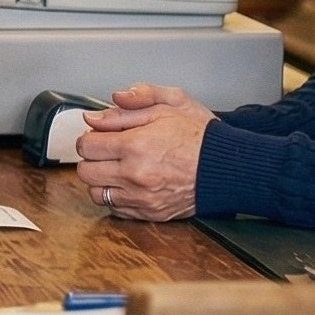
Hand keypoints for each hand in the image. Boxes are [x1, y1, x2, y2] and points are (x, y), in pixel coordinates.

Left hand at [76, 83, 212, 220]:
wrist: (230, 166)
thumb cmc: (201, 134)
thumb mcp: (171, 102)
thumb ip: (132, 101)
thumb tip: (96, 116)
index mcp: (135, 145)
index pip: (85, 146)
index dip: (91, 137)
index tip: (101, 136)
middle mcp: (134, 175)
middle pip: (85, 171)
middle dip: (93, 158)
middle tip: (108, 151)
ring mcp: (142, 197)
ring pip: (96, 193)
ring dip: (101, 180)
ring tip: (118, 168)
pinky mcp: (150, 213)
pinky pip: (115, 210)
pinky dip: (116, 197)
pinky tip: (129, 184)